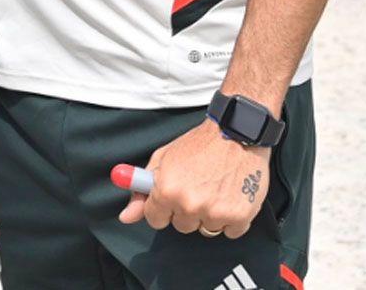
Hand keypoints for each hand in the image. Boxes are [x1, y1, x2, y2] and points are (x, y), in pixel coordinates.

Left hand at [118, 119, 268, 238]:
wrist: (236, 134)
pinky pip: (229, 232)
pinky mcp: (239, 218)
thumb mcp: (163, 159)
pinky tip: (230, 195)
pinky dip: (231, 218)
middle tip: (196, 186)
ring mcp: (215, 213)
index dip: (162, 207)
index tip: (171, 196)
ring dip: (209, 215)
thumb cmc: (199, 144)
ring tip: (215, 189)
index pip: (155, 219)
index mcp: (167, 190)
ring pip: (205, 230)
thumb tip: (126, 217)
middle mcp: (189, 204)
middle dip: (186, 209)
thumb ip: (142, 190)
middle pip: (181, 226)